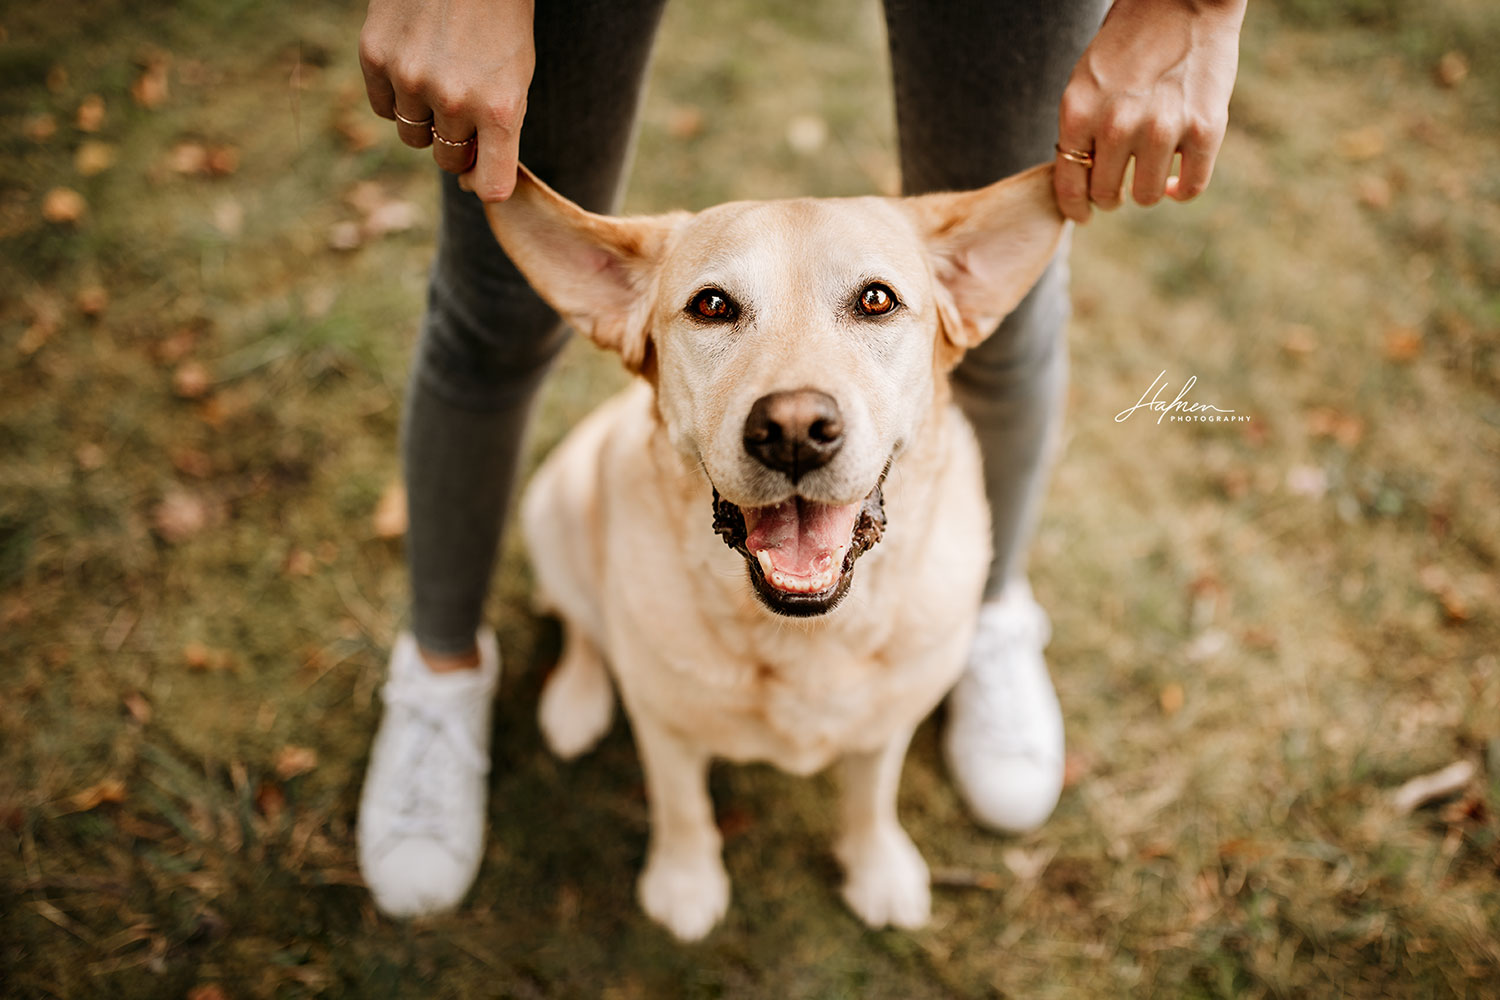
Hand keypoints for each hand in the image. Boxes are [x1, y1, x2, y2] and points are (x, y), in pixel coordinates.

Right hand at [358, 0, 534, 201]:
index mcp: (501, 108)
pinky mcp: (375, 57)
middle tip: (465, 107)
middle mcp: (454, 100)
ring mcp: (411, 79)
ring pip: (414, 137)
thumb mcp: (516, 75)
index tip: (486, 172)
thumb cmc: (499, 20)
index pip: (491, 184)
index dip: (487, 181)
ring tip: (441, 78)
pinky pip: (384, 108)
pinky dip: (398, 95)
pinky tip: (413, 63)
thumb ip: (499, 130)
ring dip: (427, 119)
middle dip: (459, 145)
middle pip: (450, 162)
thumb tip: (471, 182)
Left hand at [1054, 0, 1244, 222]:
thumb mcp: (1087, 81)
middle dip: (1110, 195)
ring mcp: (1161, 129)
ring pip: (1145, 196)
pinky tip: (1173, 179)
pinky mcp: (1204, 130)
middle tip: (1118, 184)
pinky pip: (1189, 188)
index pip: (1068, 184)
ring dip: (1145, 190)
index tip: (1083, 214)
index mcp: (1079, 112)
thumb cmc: (1131, 40)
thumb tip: (1080, 183)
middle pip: (1106, 195)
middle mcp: (1116, 125)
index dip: (1075, 208)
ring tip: (1148, 169)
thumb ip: (1081, 129)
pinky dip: (1179, 190)